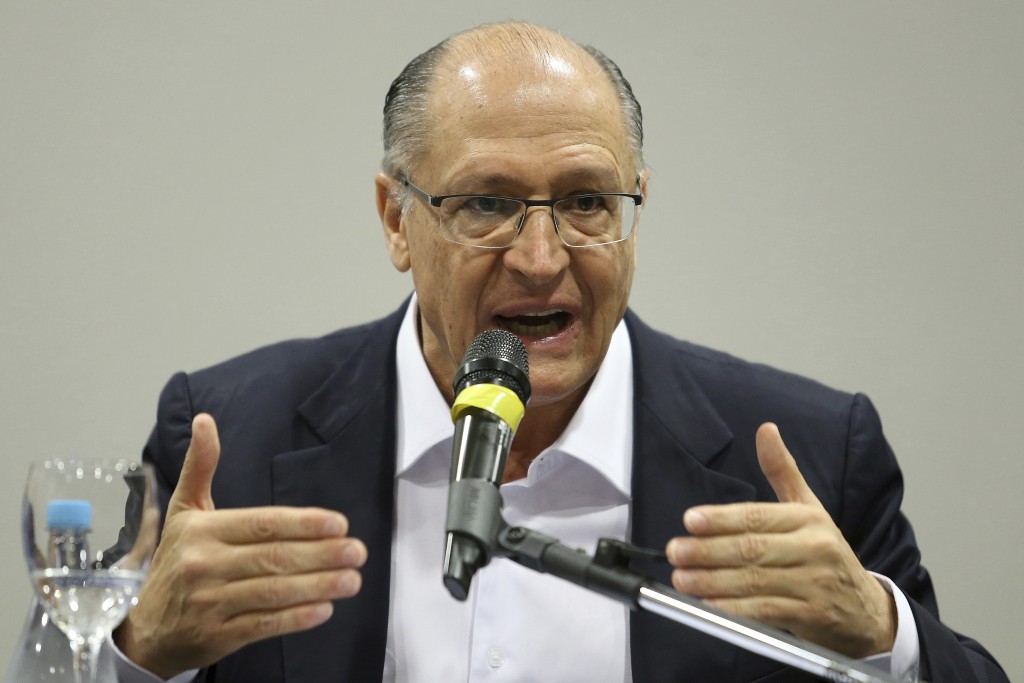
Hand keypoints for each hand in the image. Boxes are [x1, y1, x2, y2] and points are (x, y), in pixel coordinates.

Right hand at [114, 414, 366, 677]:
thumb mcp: (183, 511)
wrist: (146, 629)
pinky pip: (265, 624)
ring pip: (273, 592)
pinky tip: (325, 609)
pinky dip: (297, 618)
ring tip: (352, 580)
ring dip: (319, 586)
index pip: (262, 524)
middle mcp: (204, 565)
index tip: (340, 524)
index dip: (304, 523)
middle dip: (322, 554)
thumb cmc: (175, 562)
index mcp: (202, 530)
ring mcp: (210, 603)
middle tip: (357, 551)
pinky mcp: (218, 636)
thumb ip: (200, 467)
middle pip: (273, 557)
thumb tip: (205, 420)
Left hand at [665, 423, 895, 657]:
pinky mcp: (811, 615)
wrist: (866, 610)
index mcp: (808, 519)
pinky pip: (766, 611)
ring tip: (682, 578)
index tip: (690, 520)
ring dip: (713, 581)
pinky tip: (710, 606)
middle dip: (708, 551)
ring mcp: (814, 584)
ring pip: (755, 581)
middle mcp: (814, 548)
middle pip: (752, 549)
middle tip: (675, 551)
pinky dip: (735, 609)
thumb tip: (765, 430)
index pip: (758, 516)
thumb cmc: (827, 554)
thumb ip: (783, 471)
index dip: (721, 518)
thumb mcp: (809, 508)